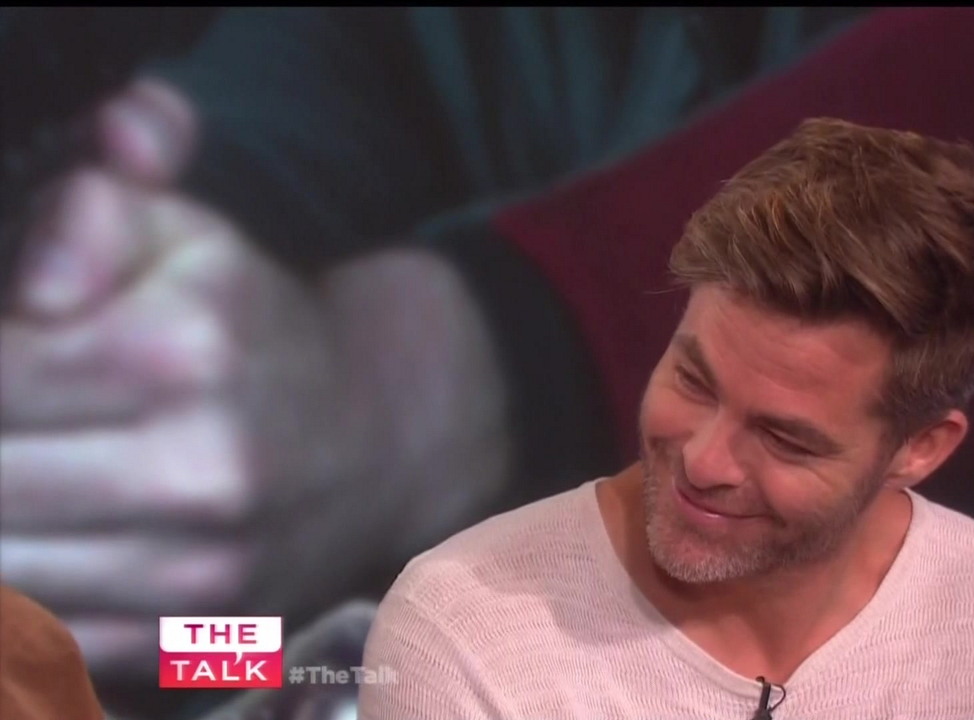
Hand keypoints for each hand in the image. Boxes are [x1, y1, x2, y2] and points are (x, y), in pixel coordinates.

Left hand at [0, 79, 510, 679]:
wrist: (379, 440)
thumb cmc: (261, 330)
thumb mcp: (188, 235)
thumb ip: (93, 208)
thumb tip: (36, 279)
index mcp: (183, 350)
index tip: (14, 357)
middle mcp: (198, 471)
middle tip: (20, 424)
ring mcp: (198, 570)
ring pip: (6, 565)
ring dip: (4, 517)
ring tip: (32, 468)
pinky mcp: (193, 638)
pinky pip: (46, 635)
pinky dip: (24, 590)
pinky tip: (47, 535)